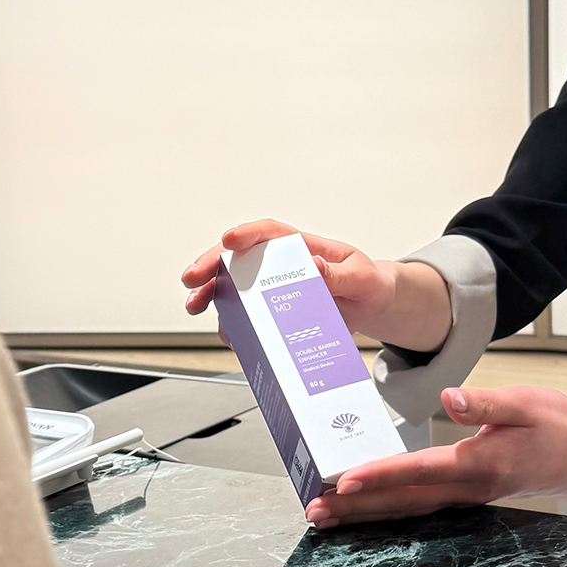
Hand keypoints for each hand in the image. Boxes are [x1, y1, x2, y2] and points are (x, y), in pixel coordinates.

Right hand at [182, 219, 451, 350]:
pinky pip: (247, 316)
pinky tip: (227, 333)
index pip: (269, 232)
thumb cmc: (369, 283)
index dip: (246, 233)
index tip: (229, 240)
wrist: (374, 305)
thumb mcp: (363, 278)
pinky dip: (232, 324)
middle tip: (193, 280)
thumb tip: (314, 267)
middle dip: (211, 266)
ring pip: (234, 285)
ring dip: (211, 295)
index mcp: (302, 246)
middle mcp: (281, 264)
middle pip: (239, 258)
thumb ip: (342, 275)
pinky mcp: (275, 312)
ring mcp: (274, 288)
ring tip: (196, 306)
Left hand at [305, 386, 566, 528]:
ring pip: (410, 511)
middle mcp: (471, 489)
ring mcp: (471, 497)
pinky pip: (423, 508)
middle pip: (404, 503)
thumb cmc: (562, 424)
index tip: (345, 481)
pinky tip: (370, 511)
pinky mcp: (473, 496)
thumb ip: (486, 403)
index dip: (380, 477)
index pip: (419, 472)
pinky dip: (392, 511)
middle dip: (358, 509)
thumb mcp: (528, 402)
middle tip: (315, 512)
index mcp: (480, 465)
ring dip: (368, 515)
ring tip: (329, 517)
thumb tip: (450, 399)